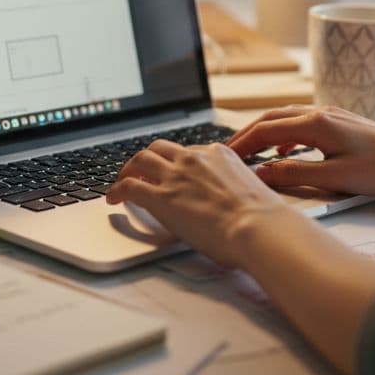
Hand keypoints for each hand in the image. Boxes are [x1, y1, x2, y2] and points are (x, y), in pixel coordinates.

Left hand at [107, 140, 301, 268]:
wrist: (258, 227)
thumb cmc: (262, 219)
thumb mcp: (250, 191)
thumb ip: (234, 189)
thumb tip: (233, 202)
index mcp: (218, 154)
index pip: (188, 151)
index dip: (175, 162)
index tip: (172, 171)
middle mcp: (194, 159)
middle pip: (159, 148)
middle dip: (147, 158)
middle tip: (140, 171)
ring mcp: (176, 176)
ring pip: (141, 159)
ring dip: (128, 170)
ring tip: (122, 182)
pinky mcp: (161, 197)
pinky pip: (129, 187)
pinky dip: (117, 190)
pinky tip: (112, 199)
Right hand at [228, 105, 374, 195]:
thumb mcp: (335, 178)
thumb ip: (295, 174)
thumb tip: (261, 174)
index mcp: (316, 124)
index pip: (264, 130)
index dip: (241, 145)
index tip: (223, 159)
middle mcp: (320, 112)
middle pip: (270, 118)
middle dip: (246, 136)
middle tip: (226, 154)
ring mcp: (330, 115)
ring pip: (285, 119)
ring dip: (263, 133)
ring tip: (248, 153)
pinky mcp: (339, 122)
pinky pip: (300, 123)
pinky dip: (283, 134)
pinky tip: (283, 150)